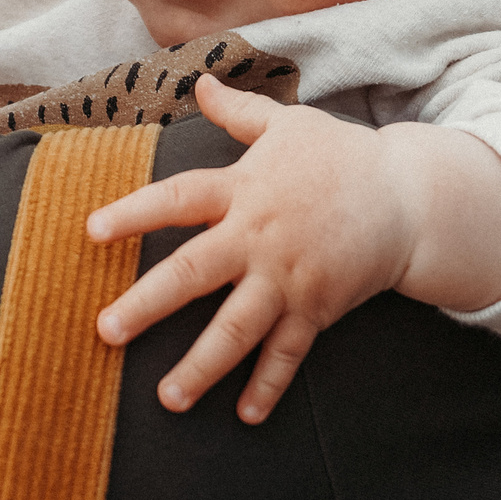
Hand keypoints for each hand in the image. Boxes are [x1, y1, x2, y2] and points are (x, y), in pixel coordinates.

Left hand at [86, 76, 500, 423]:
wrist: (409, 197)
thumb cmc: (341, 156)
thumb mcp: (288, 125)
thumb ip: (238, 112)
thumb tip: (199, 84)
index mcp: (244, 190)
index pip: (178, 199)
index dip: (134, 213)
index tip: (91, 231)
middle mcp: (259, 238)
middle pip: (194, 272)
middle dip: (148, 304)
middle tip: (106, 330)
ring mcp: (288, 278)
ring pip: (237, 328)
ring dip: (202, 365)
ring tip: (168, 397)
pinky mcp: (317, 309)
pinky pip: (288, 354)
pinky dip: (269, 385)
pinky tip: (245, 416)